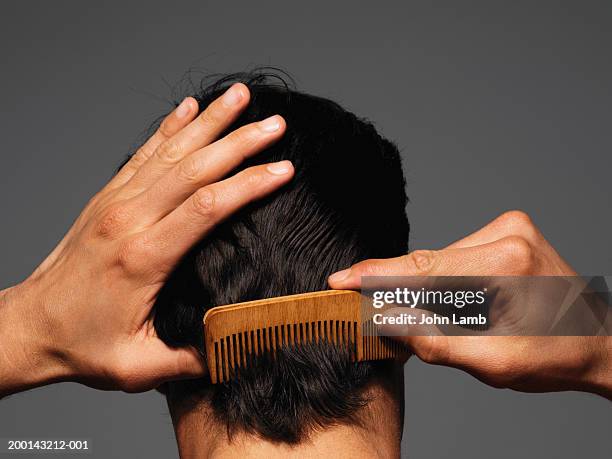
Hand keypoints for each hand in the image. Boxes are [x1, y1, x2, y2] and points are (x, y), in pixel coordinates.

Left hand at [0, 84, 293, 395]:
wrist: (29, 326)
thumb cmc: (82, 346)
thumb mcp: (137, 367)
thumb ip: (189, 359)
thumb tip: (238, 344)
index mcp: (143, 257)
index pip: (206, 207)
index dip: (248, 184)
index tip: (283, 170)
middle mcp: (129, 219)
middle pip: (194, 168)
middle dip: (240, 142)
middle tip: (277, 124)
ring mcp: (116, 203)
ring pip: (170, 152)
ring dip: (210, 122)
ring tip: (240, 97)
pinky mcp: (108, 198)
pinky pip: (143, 153)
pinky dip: (169, 127)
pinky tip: (189, 108)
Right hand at [329, 211, 611, 398]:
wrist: (599, 342)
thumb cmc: (555, 356)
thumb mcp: (494, 363)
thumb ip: (435, 341)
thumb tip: (386, 319)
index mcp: (506, 263)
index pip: (423, 269)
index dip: (376, 276)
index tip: (341, 280)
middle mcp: (507, 234)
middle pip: (428, 262)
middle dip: (397, 287)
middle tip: (368, 309)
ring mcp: (509, 228)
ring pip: (440, 260)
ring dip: (428, 289)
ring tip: (447, 321)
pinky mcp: (509, 230)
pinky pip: (457, 255)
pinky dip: (447, 280)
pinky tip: (461, 303)